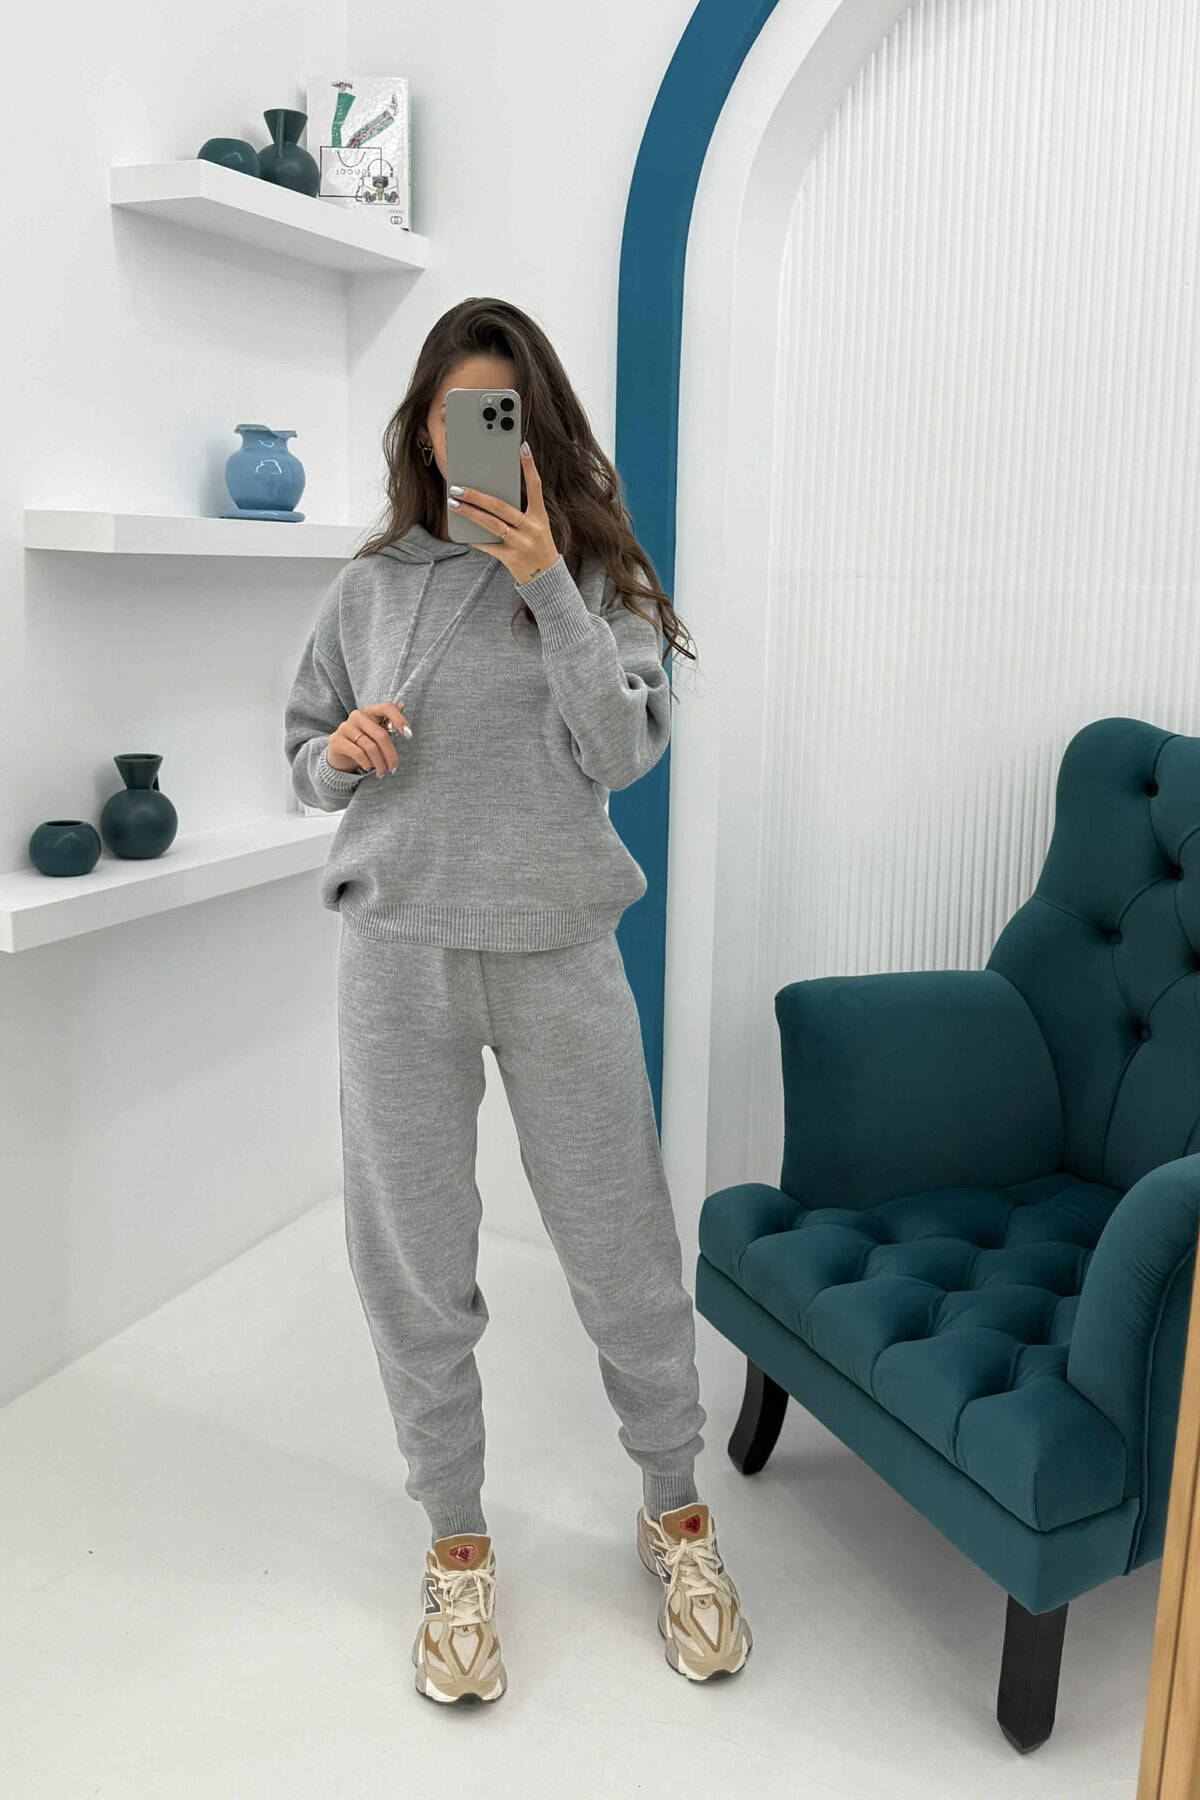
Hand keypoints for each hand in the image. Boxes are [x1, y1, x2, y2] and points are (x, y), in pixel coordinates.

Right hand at [327, 702, 412, 778]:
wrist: (340, 755)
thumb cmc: (363, 743)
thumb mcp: (377, 733)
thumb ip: (389, 722)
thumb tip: (402, 704)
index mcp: (369, 711)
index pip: (386, 708)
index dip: (399, 719)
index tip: (409, 735)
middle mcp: (357, 716)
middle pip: (381, 735)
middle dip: (391, 755)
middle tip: (394, 768)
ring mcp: (345, 727)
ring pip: (370, 747)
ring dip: (379, 763)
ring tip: (383, 772)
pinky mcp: (336, 740)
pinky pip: (358, 753)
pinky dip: (367, 763)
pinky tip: (369, 768)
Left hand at [448, 442, 559, 584]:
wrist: (546, 578)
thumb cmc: (538, 546)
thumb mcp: (537, 526)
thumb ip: (519, 511)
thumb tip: (490, 496)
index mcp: (540, 516)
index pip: (535, 487)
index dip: (530, 467)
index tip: (523, 447)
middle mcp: (531, 528)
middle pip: (500, 507)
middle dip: (477, 495)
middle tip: (457, 487)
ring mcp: (521, 544)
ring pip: (490, 524)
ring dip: (469, 513)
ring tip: (453, 503)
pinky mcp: (511, 559)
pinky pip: (488, 545)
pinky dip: (475, 538)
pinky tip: (462, 531)